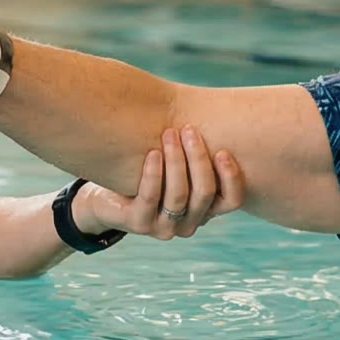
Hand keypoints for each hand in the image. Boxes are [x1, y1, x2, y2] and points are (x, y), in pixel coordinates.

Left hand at [69, 125, 246, 242]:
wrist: (107, 196)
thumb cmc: (148, 172)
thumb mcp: (176, 164)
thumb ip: (194, 153)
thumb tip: (214, 112)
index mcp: (205, 210)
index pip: (232, 201)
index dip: (232, 177)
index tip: (223, 150)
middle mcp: (189, 223)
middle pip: (205, 192)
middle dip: (198, 158)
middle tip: (188, 130)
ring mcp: (165, 228)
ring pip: (179, 195)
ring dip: (176, 160)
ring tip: (169, 134)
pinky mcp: (140, 224)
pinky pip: (151, 197)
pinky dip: (154, 173)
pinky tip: (152, 153)